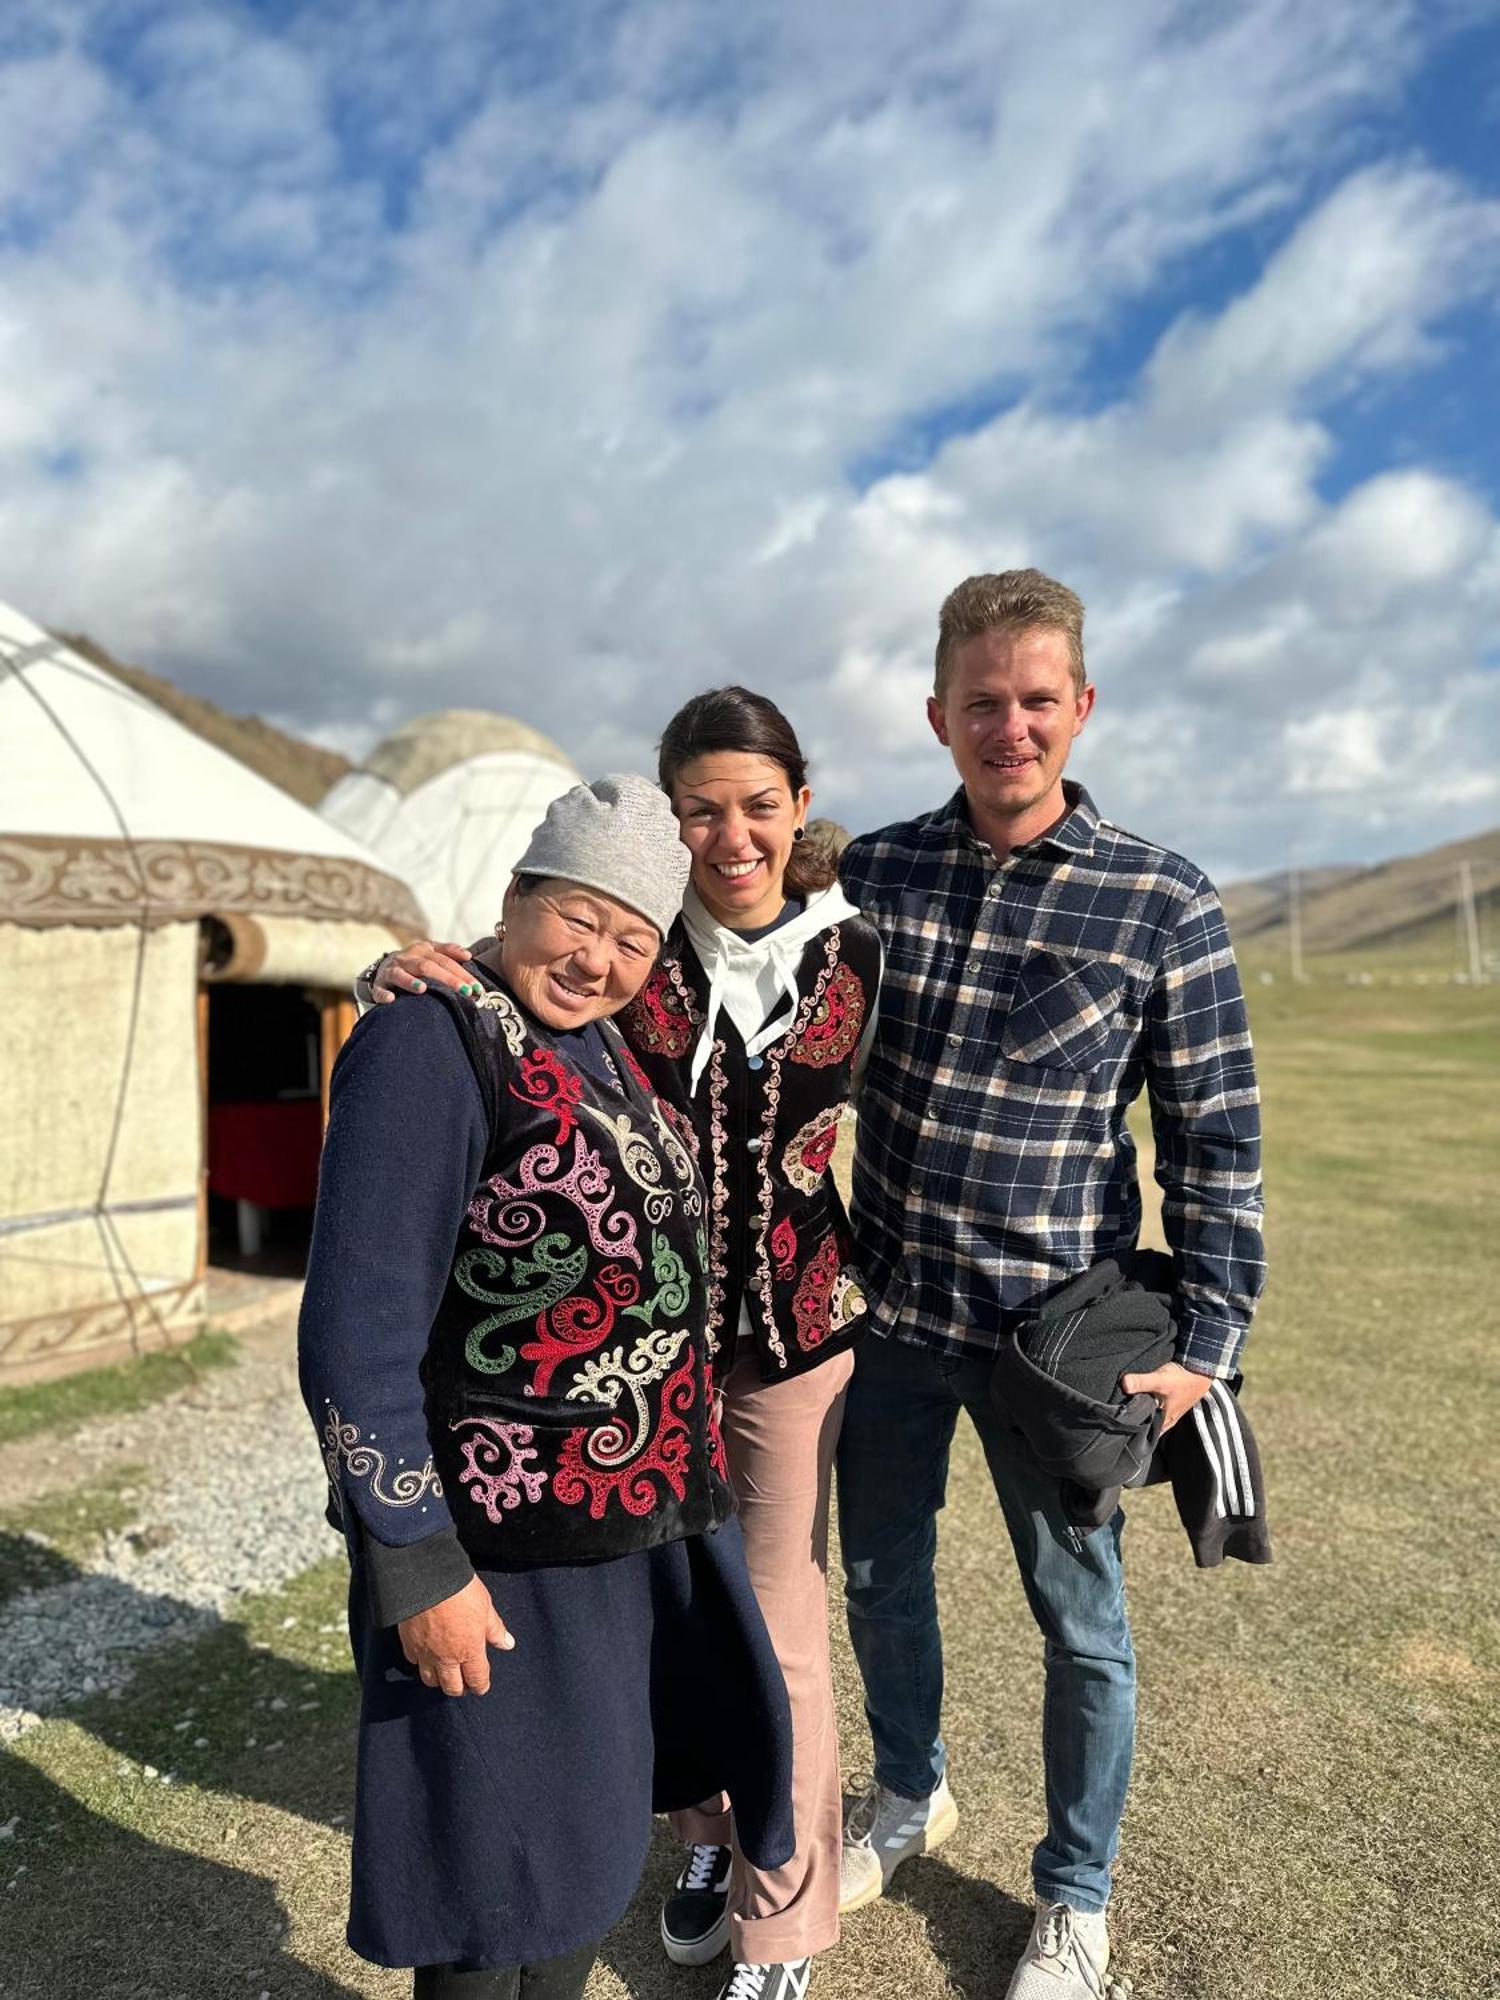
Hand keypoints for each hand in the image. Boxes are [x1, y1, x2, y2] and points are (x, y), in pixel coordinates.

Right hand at [371, 939, 476, 1003]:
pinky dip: (384, 994)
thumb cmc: (415, 964)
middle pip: (428, 966)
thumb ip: (449, 952)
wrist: (384, 968)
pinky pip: (379, 989)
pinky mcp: (379, 984)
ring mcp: (391, 971)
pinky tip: (391, 999)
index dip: (462, 974)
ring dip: (411, 981)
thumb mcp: (431, 953)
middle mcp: (407, 958)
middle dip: (448, 979)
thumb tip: (468, 955)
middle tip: (465, 992)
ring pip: (401, 974)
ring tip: (423, 989)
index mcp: (423, 950)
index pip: (445, 961)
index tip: (477, 988)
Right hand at [398, 1575, 513, 1694]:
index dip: (480, 1686)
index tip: (481, 1687)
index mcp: (470, 1650)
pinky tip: (425, 1656)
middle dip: (460, 1688)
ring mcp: (425, 1653)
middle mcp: (447, 1658)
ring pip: (430, 1680)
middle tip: (464, 1684)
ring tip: (444, 1673)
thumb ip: (495, 1629)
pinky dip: (420, 1662)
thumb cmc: (460, 1590)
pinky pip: (413, 1662)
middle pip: (452, 1687)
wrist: (427, 1579)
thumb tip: (508, 1644)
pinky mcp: (408, 1644)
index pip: (477, 1679)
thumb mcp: (486, 1607)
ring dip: (438, 1680)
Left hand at [1118, 1360, 1214, 1434]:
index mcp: (1163, 1423)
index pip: (1142, 1435)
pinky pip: (1153, 1411)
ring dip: (1138, 1414)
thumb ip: (1142, 1382)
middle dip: (1131, 1422)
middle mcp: (1165, 1422)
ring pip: (1149, 1418)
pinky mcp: (1168, 1405)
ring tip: (1121, 1408)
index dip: (1127, 1431)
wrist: (1201, 1371)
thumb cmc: (1183, 1379)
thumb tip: (1123, 1385)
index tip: (1112, 1425)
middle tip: (1113, 1417)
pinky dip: (1145, 1408)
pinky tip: (1137, 1401)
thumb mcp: (1160, 1380)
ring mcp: (1167, 1414)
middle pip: (1144, 1426)